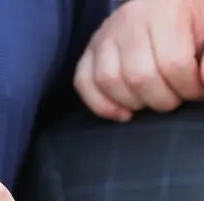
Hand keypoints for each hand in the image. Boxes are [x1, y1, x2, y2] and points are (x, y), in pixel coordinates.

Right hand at [74, 0, 203, 121]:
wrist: (170, 3)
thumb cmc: (193, 21)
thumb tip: (202, 79)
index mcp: (166, 11)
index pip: (172, 64)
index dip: (188, 87)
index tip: (196, 89)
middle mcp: (130, 20)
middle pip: (139, 77)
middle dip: (163, 99)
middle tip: (176, 95)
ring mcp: (106, 34)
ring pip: (109, 82)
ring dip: (134, 103)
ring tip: (153, 99)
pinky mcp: (91, 49)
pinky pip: (84, 83)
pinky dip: (101, 105)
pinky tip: (124, 113)